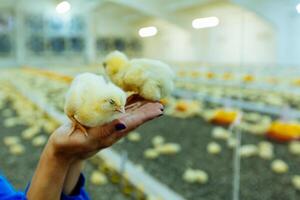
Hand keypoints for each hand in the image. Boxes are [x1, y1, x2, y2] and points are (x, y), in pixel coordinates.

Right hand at [48, 95, 163, 161]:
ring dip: (141, 106)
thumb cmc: (67, 145)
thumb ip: (102, 132)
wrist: (63, 151)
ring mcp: (108, 127)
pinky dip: (128, 103)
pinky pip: (118, 112)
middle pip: (134, 119)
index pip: (132, 124)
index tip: (158, 110)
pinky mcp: (103, 123)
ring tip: (153, 100)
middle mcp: (112, 131)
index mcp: (109, 134)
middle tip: (161, 104)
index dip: (145, 116)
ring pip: (128, 114)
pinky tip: (134, 97)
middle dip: (148, 111)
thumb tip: (123, 124)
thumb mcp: (82, 139)